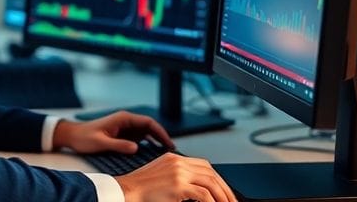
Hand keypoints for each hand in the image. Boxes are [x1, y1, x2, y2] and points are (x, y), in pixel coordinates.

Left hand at [51, 110, 174, 153]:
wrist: (73, 136)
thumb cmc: (84, 137)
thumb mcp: (101, 143)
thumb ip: (118, 145)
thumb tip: (136, 148)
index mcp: (123, 118)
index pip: (148, 122)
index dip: (160, 132)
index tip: (168, 143)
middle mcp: (127, 121)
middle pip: (150, 127)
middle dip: (162, 136)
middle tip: (171, 149)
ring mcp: (126, 128)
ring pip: (147, 132)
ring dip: (156, 140)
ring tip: (166, 152)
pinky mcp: (123, 135)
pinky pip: (140, 138)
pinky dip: (149, 143)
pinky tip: (154, 152)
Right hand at [116, 153, 236, 201]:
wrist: (125, 191)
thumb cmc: (140, 189)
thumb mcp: (160, 176)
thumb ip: (176, 177)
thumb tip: (195, 190)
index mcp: (174, 158)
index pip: (204, 165)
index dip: (217, 179)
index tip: (224, 191)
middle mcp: (178, 162)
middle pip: (211, 173)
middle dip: (225, 189)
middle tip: (232, 201)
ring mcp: (179, 173)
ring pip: (211, 183)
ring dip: (223, 197)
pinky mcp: (178, 185)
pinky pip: (203, 194)